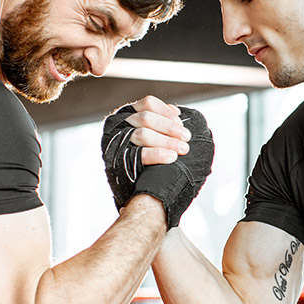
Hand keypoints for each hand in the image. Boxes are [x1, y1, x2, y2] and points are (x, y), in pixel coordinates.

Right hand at [104, 103, 214, 228]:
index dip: (165, 111)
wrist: (142, 199)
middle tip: (187, 138)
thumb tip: (176, 111)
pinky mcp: (117, 162)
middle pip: (146, 118)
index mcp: (127, 116)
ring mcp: (116, 144)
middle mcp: (118, 128)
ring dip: (168, 140)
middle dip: (170, 128)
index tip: (180, 120)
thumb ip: (161, 126)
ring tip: (183, 149)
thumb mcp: (154, 140)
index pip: (147, 104)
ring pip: (143, 133)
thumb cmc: (153, 166)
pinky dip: (158, 154)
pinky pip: (139, 154)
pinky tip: (171, 158)